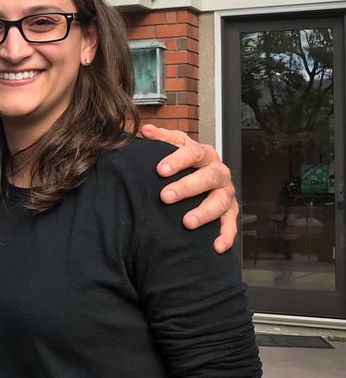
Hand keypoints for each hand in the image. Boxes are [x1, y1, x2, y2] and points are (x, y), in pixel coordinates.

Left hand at [141, 124, 238, 253]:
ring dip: (205, 213)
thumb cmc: (184, 163)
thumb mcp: (174, 147)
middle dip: (186, 188)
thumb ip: (161, 139)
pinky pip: (231, 225)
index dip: (177, 160)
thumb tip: (145, 130)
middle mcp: (218, 173)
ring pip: (220, 202)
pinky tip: (216, 247)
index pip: (192, 153)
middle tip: (165, 197)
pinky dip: (226, 236)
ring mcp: (225, 193)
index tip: (159, 170)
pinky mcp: (230, 212)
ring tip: (187, 223)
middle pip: (206, 178)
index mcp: (204, 154)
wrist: (203, 178)